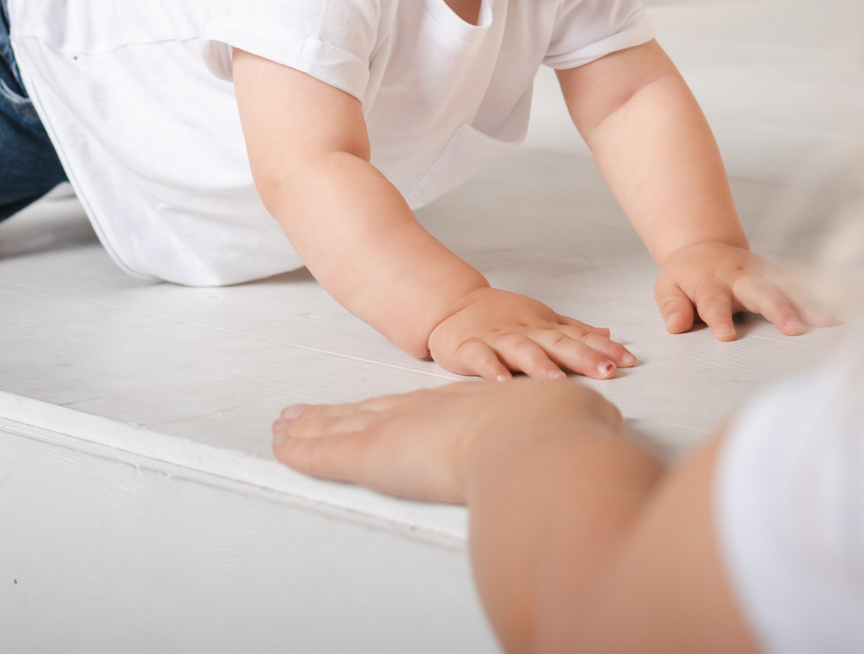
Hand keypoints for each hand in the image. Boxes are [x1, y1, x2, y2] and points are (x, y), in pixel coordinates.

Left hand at [273, 378, 621, 503]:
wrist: (538, 433)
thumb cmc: (554, 433)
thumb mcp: (559, 426)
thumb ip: (557, 434)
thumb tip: (584, 441)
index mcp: (457, 414)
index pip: (410, 411)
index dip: (382, 412)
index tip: (365, 414)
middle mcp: (422, 415)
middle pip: (366, 413)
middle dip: (334, 415)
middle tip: (300, 414)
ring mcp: (397, 430)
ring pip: (340, 426)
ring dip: (310, 426)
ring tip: (282, 425)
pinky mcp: (375, 452)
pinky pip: (327, 450)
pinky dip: (301, 446)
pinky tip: (279, 443)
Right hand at [426, 286, 638, 380]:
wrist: (453, 304)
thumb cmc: (502, 316)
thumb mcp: (541, 319)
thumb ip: (574, 329)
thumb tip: (610, 334)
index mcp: (545, 327)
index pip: (580, 337)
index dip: (605, 348)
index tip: (630, 360)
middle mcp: (526, 332)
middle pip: (558, 344)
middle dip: (584, 357)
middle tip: (608, 370)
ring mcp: (498, 340)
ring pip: (522, 351)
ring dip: (541, 366)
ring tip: (559, 381)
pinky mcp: (469, 348)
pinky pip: (481, 359)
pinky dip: (491, 370)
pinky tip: (502, 383)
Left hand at [654, 242, 833, 339]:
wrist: (703, 245)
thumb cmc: (686, 275)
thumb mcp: (667, 286)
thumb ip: (672, 306)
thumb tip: (677, 325)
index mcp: (709, 281)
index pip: (714, 301)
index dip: (719, 318)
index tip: (726, 336)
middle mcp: (739, 276)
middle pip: (760, 291)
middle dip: (777, 309)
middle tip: (792, 329)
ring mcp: (761, 274)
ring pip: (786, 287)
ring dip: (806, 304)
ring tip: (825, 321)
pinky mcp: (776, 276)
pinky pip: (798, 288)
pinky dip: (815, 300)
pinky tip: (832, 316)